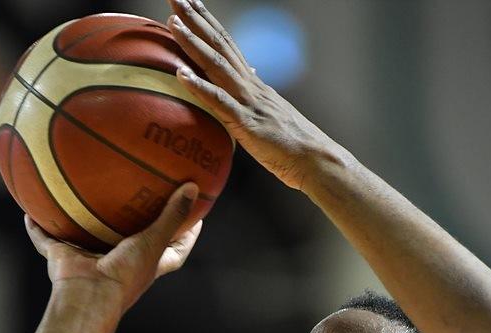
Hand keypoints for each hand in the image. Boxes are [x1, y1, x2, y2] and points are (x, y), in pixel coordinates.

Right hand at [24, 183, 202, 314]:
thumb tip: (192, 188)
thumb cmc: (125, 276)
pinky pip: (45, 239)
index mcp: (145, 267)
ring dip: (82, 223)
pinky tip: (29, 208)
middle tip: (142, 197)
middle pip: (130, 244)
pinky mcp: (62, 259)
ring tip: (83, 195)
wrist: (88, 297)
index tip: (197, 219)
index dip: (186, 237)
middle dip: (134, 226)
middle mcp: (118, 265)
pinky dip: (37, 228)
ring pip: (85, 238)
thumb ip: (172, 217)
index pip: (173, 253)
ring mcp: (89, 261)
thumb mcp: (154, 243)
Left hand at [166, 0, 338, 190]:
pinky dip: (200, 87)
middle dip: (196, 20)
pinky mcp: (247, 125)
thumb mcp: (272, 115)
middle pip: (220, 46)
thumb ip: (257, 96)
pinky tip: (181, 73)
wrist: (317, 160)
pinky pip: (220, 103)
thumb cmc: (295, 145)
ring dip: (194, 43)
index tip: (191, 3)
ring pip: (218, 66)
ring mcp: (249, 103)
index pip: (228, 46)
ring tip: (173, 23)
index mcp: (254, 85)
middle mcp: (251, 87)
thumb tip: (251, 75)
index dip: (208, 23)